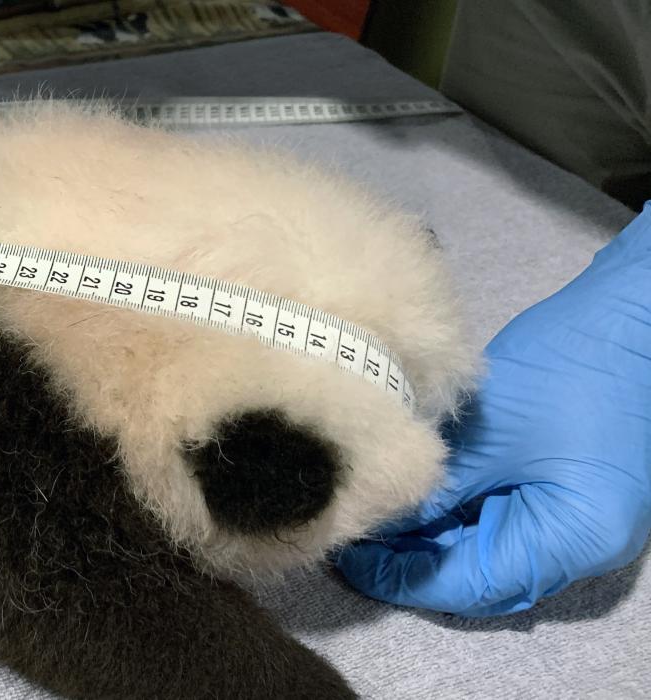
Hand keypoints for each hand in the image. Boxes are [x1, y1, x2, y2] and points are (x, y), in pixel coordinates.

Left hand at [338, 205, 650, 615]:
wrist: (632, 317)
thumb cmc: (569, 368)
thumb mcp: (487, 436)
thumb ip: (436, 493)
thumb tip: (379, 525)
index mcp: (572, 541)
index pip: (469, 584)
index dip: (402, 577)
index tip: (348, 556)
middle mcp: (585, 549)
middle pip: (480, 576)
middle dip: (413, 559)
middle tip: (354, 528)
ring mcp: (583, 525)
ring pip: (489, 553)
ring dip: (434, 538)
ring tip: (378, 510)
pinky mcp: (573, 499)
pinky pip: (507, 524)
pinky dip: (461, 515)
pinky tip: (418, 494)